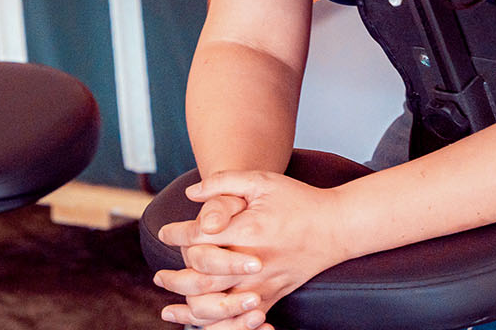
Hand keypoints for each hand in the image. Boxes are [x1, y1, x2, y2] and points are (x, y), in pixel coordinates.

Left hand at [158, 171, 349, 324]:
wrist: (336, 227)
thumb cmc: (299, 200)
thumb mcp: (263, 181)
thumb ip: (226, 182)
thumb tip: (191, 193)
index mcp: (247, 230)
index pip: (199, 237)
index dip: (177, 235)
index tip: (166, 233)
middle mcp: (252, 261)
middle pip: (201, 279)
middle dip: (174, 279)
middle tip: (159, 276)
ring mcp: (263, 283)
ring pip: (217, 307)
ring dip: (188, 310)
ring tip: (171, 307)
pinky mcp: (273, 296)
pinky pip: (241, 320)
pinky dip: (219, 326)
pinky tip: (203, 324)